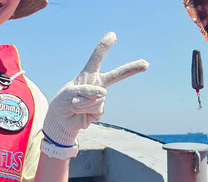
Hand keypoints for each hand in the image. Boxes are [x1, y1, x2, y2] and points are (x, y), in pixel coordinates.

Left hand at [42, 32, 148, 146]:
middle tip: (146, 64)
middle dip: (132, 68)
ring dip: (83, 103)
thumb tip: (104, 93)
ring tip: (74, 106)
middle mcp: (97, 85)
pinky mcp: (100, 111)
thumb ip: (86, 90)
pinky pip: (96, 108)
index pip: (97, 58)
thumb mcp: (69, 92)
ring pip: (97, 98)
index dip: (104, 46)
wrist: (61, 122)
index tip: (113, 35)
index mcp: (88, 74)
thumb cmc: (62, 102)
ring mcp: (100, 98)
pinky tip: (80, 113)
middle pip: (117, 75)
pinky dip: (85, 110)